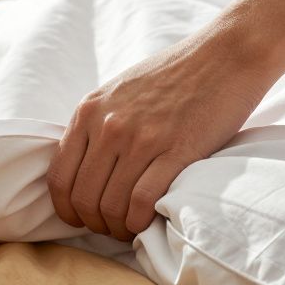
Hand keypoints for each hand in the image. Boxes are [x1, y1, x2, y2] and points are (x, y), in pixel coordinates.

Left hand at [46, 29, 279, 239]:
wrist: (225, 55)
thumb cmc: (174, 74)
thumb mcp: (119, 91)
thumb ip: (98, 123)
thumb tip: (84, 165)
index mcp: (89, 111)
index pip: (60, 177)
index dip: (67, 209)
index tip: (80, 218)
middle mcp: (108, 125)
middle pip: (83, 197)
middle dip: (94, 223)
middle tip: (110, 228)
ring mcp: (140, 138)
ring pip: (110, 205)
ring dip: (117, 228)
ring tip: (129, 229)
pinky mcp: (175, 150)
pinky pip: (141, 202)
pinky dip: (139, 223)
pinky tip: (146, 222)